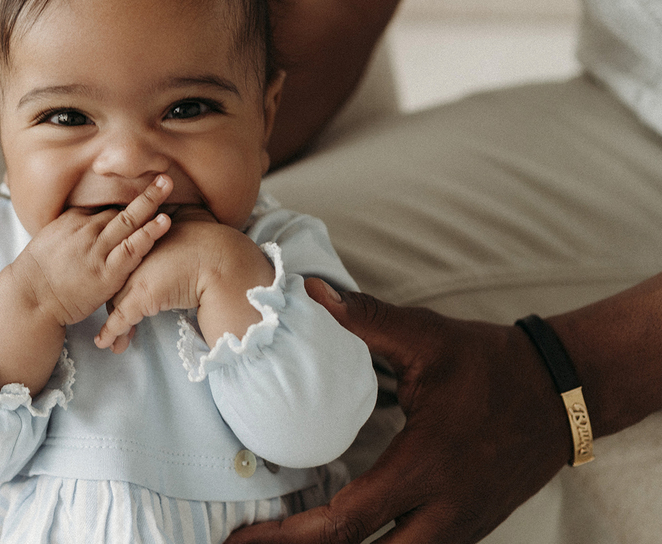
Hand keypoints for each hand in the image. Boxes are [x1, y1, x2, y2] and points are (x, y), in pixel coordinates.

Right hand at [8, 175, 173, 328]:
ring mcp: (98, 250)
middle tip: (163, 177)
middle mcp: (86, 229)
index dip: (128, 197)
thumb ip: (72, 229)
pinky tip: (164, 221)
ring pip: (128, 221)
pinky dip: (148, 233)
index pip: (106, 205)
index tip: (146, 187)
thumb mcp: (51, 240)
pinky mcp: (107, 272)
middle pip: (120, 206)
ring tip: (167, 185)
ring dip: (150, 202)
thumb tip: (86, 222)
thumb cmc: (38, 275)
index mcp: (74, 220)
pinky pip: (131, 248)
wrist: (30, 298)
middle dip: (144, 191)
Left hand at [96, 209, 273, 350]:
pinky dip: (111, 332)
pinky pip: (121, 318)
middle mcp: (136, 255)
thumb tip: (186, 242)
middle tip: (116, 324)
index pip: (124, 263)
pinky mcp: (142, 296)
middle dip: (113, 304)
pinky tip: (104, 344)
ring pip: (115, 303)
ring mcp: (136, 275)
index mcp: (146, 238)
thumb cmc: (214, 247)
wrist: (223, 260)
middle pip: (116, 284)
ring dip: (113, 324)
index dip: (120, 281)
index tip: (119, 294)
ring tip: (113, 343)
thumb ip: (179, 240)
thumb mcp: (191, 237)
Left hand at [224, 282, 571, 543]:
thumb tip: (309, 290)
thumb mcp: (428, 337)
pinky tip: (339, 536)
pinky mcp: (468, 530)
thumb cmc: (491, 365)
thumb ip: (366, 317)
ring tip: (288, 542)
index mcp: (425, 467)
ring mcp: (459, 527)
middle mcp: (443, 511)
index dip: (291, 536)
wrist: (563, 394)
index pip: (347, 521)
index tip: (245, 537)